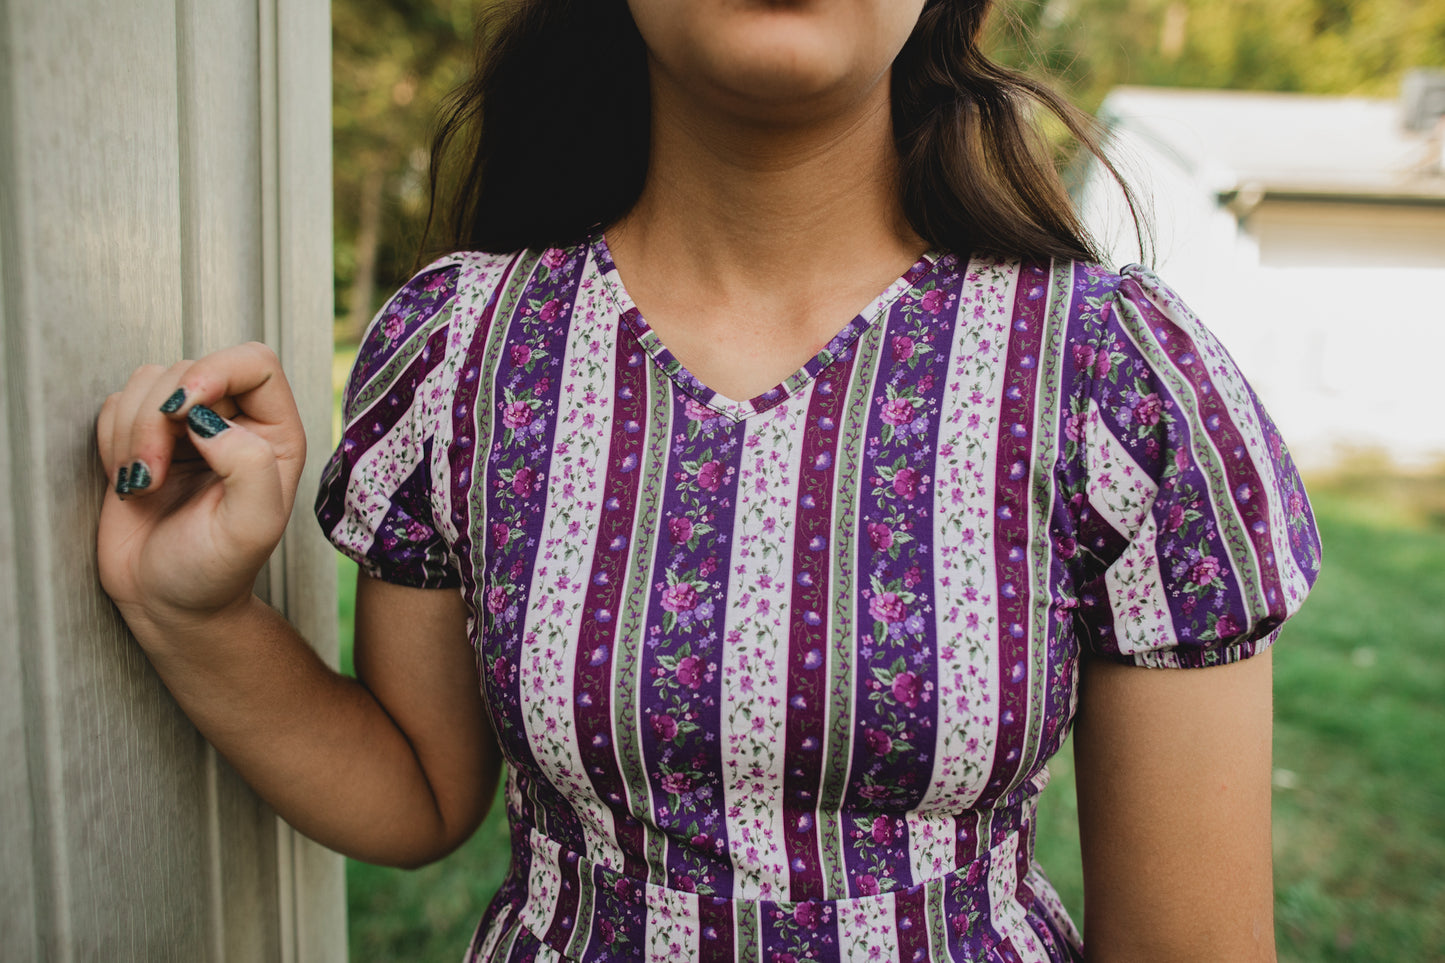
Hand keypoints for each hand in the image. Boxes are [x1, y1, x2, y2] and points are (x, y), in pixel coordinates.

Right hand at [96, 342, 306, 630]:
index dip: (215, 370)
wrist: (169, 601)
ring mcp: (188, 427)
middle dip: (158, 415)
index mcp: (276, 433)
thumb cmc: (216, 570)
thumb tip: (209, 418)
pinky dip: (113, 437)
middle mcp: (236, 421)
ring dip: (132, 429)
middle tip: (152, 470)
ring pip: (150, 382)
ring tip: (143, 482)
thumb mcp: (250, 527)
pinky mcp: (145, 437)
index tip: (181, 408)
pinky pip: (117, 404)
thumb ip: (249, 466)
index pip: (253, 361)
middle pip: (191, 368)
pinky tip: (130, 480)